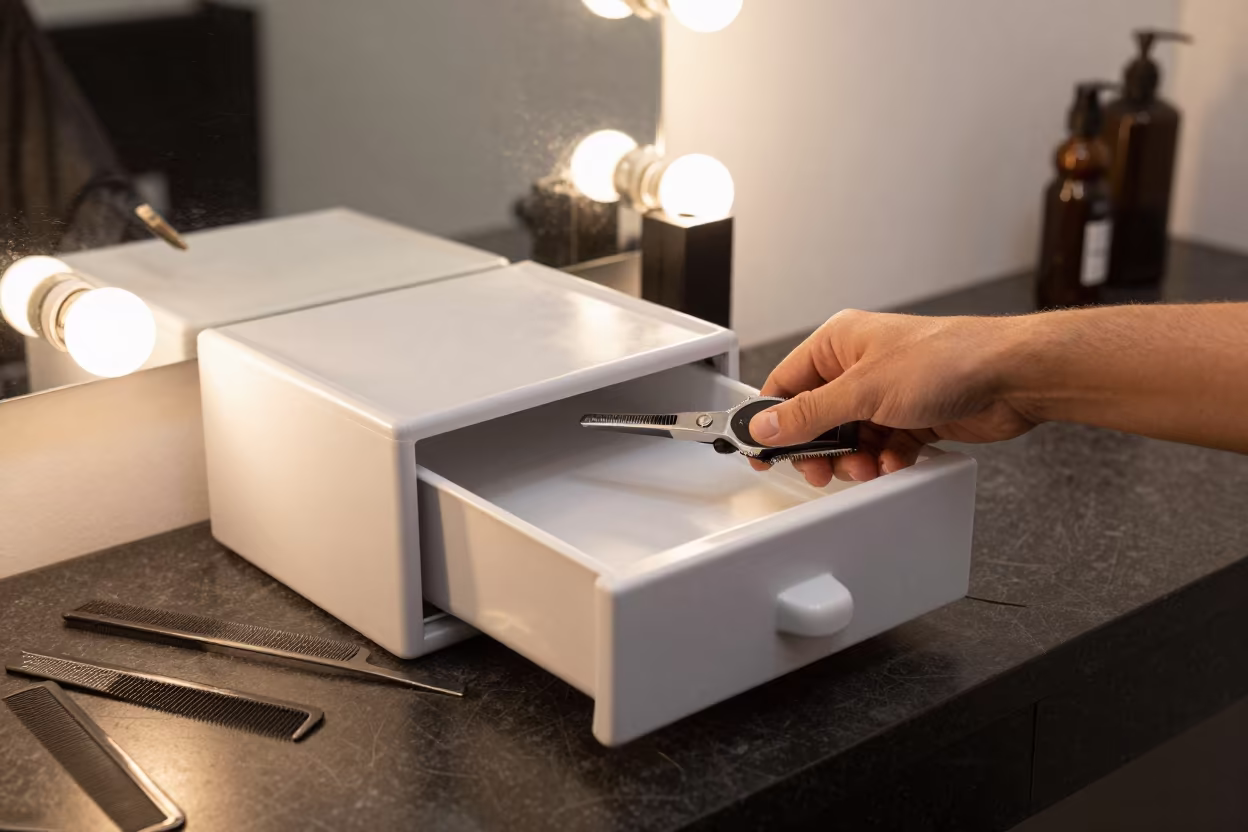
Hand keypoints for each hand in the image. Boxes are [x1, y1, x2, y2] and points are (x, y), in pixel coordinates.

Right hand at [748, 309, 1038, 485]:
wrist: (1010, 376)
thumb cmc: (947, 358)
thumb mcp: (863, 391)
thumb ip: (809, 414)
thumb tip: (766, 426)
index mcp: (838, 343)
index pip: (785, 385)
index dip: (772, 421)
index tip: (761, 451)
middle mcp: (859, 366)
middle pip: (817, 419)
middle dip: (821, 449)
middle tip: (823, 470)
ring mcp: (886, 393)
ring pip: (850, 439)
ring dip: (856, 459)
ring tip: (868, 465)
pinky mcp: (912, 417)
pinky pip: (881, 447)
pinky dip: (885, 460)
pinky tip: (895, 460)